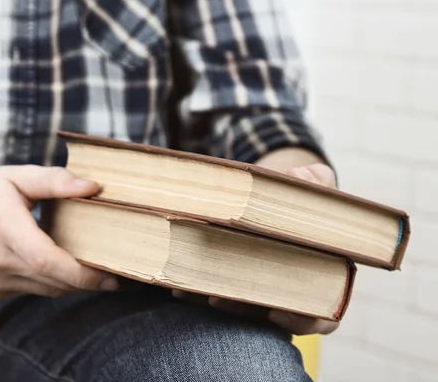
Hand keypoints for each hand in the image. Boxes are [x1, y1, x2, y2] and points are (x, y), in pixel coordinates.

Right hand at [0, 165, 117, 299]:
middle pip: (51, 280)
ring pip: (45, 290)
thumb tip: (93, 187)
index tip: (111, 274)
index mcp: (1, 228)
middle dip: (88, 281)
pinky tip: (62, 267)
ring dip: (72, 283)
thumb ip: (55, 180)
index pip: (47, 260)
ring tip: (97, 271)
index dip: (82, 273)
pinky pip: (32, 291)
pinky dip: (52, 282)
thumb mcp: (17, 175)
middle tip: (117, 273)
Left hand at [172, 162, 339, 335]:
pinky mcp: (229, 282)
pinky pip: (212, 290)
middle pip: (265, 313)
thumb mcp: (316, 185)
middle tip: (216, 297)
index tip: (275, 313)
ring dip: (208, 295)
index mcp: (322, 279)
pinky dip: (194, 285)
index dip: (300, 320)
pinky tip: (174, 277)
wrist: (275, 200)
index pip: (319, 316)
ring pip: (234, 304)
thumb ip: (317, 182)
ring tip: (183, 284)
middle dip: (240, 308)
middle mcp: (287, 294)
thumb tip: (299, 176)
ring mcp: (257, 291)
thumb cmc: (303, 199)